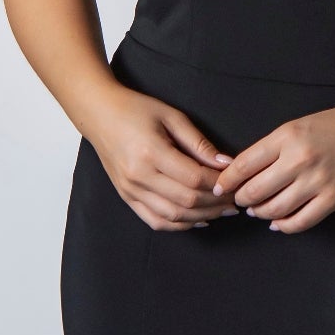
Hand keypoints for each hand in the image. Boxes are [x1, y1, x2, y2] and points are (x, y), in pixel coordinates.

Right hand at [86, 89, 240, 231]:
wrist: (99, 114)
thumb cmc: (136, 110)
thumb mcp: (172, 117)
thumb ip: (199, 143)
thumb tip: (225, 164)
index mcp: (151, 152)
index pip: (194, 178)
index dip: (219, 183)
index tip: (234, 181)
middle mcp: (139, 175)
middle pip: (186, 200)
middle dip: (216, 203)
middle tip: (234, 199)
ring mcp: (130, 190)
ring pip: (173, 216)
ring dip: (202, 216)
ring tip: (221, 211)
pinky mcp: (126, 197)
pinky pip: (156, 221)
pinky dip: (179, 225)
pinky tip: (198, 219)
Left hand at [213, 102, 334, 233]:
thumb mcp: (298, 126)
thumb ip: (273, 147)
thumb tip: (245, 170)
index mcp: (286, 137)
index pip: (243, 164)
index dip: (227, 180)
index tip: (220, 187)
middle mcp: (298, 160)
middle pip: (254, 191)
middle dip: (241, 199)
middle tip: (239, 201)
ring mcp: (316, 182)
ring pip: (274, 209)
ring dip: (260, 213)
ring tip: (257, 211)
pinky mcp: (333, 199)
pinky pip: (301, 221)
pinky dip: (284, 226)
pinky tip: (278, 223)